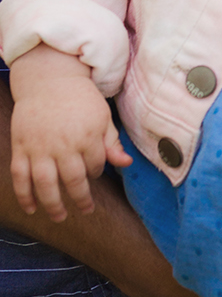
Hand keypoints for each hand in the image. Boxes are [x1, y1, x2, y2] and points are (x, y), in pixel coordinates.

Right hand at [9, 45, 130, 221]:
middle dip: (81, 199)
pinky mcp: (21, 146)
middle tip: (86, 210)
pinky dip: (24, 195)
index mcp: (88, 135)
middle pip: (73, 180)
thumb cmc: (80, 98)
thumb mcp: (102, 116)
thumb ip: (112, 142)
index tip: (93, 170)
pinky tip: (31, 208)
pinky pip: (20, 176)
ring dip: (53, 204)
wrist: (49, 79)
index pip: (96, 165)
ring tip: (60, 217)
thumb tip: (126, 163)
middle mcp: (63, 144)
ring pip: (45, 183)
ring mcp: (40, 147)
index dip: (96, 171)